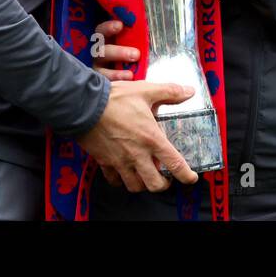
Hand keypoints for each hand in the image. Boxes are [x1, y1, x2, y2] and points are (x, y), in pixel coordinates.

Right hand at [78, 80, 197, 192]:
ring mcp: (119, 161)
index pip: (175, 164)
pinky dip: (120, 179)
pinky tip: (123, 171)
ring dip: (142, 184)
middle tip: (165, 177)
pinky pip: (114, 180)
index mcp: (151, 139)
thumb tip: (188, 91)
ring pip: (135, 186)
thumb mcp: (145, 90)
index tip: (191, 178)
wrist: (83, 105)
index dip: (186, 175)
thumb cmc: (114, 98)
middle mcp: (137, 154)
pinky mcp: (104, 161)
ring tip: (145, 176)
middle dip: (163, 185)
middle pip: (154, 185)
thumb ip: (169, 92)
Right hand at [91, 19, 138, 81]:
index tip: (120, 25)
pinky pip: (106, 85)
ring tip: (130, 75)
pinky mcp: (99, 83)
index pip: (101, 31)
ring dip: (116, 74)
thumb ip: (129, 36)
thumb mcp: (123, 42)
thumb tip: (141, 24)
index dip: (108, 28)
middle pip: (102, 52)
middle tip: (136, 54)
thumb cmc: (123, 53)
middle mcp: (96, 55)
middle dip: (118, 53)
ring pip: (102, 72)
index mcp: (101, 41)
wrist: (112, 77)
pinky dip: (115, 85)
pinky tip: (126, 85)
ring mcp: (95, 70)